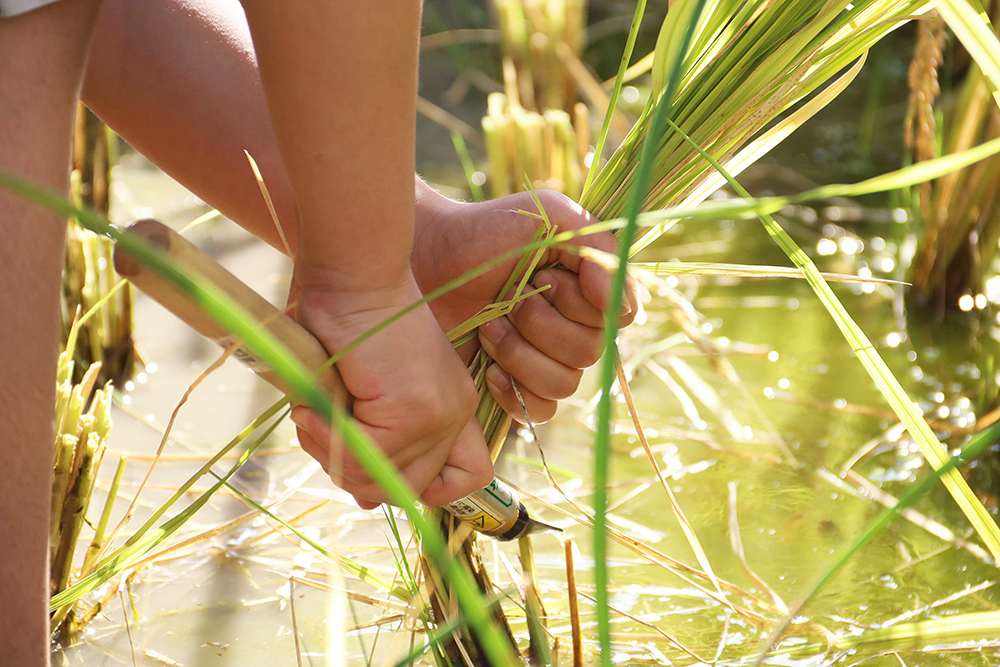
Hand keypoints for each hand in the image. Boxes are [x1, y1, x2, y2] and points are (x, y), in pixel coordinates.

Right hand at [288, 268, 492, 508]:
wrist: (352, 272)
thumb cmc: (347, 321)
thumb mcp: (363, 392)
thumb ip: (372, 445)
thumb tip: (367, 502)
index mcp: (453, 406)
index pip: (466, 479)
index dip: (423, 487)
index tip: (376, 466)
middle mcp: (456, 413)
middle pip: (409, 491)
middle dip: (354, 471)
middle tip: (321, 425)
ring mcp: (438, 415)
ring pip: (378, 483)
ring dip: (330, 452)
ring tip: (312, 410)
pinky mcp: (412, 411)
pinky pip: (359, 460)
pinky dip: (324, 438)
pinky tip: (311, 405)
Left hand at [412, 187, 637, 423]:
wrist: (424, 258)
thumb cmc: (483, 231)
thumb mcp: (548, 215)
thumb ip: (595, 248)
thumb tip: (618, 306)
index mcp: (588, 288)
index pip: (617, 316)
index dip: (581, 302)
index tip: (544, 275)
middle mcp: (573, 326)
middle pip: (589, 353)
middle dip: (541, 324)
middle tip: (507, 295)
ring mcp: (544, 359)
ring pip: (564, 384)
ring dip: (521, 353)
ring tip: (488, 324)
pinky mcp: (514, 386)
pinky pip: (540, 410)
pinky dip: (514, 391)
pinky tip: (488, 365)